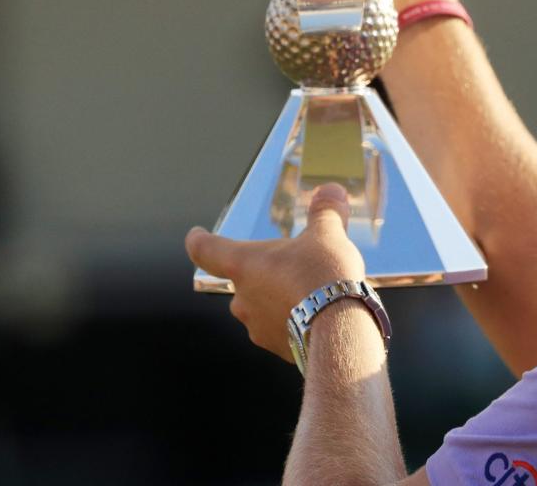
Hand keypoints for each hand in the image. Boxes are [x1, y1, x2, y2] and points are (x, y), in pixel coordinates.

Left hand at [185, 184, 364, 359]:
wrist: (340, 330)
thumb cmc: (324, 276)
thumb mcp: (328, 234)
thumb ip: (325, 211)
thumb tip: (331, 190)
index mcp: (243, 264)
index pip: (205, 249)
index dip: (199, 240)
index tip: (196, 235)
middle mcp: (241, 297)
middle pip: (243, 280)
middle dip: (264, 273)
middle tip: (293, 265)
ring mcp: (256, 326)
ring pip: (262, 307)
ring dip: (279, 299)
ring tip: (312, 293)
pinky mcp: (276, 347)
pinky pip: (280, 329)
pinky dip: (294, 321)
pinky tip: (320, 315)